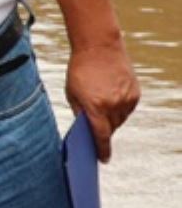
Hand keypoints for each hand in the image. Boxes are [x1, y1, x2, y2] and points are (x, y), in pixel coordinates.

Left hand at [67, 39, 139, 161]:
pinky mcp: (135, 93)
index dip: (102, 150)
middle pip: (111, 129)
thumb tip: (87, 130)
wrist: (99, 47)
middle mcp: (114, 105)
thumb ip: (80, 113)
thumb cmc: (79, 70)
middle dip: (103, 131)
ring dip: (112, 119)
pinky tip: (111, 100)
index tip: (103, 160)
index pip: (101, 136)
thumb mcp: (72, 93)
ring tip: (102, 108)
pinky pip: (127, 109)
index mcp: (95, 106)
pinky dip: (120, 109)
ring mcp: (127, 99)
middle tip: (96, 130)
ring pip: (120, 120)